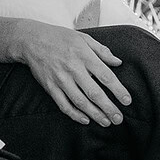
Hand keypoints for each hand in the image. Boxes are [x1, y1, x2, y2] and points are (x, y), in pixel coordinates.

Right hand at [9, 20, 131, 126]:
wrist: (31, 40)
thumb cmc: (59, 37)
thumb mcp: (83, 38)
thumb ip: (102, 51)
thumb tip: (118, 62)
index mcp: (84, 55)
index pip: (105, 75)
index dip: (118, 90)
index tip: (127, 101)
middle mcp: (73, 68)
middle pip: (94, 92)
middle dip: (108, 108)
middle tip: (119, 119)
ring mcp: (60, 79)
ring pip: (80, 102)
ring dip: (94, 114)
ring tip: (106, 122)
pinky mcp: (50, 87)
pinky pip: (63, 105)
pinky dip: (74, 115)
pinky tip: (85, 120)